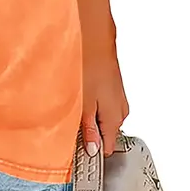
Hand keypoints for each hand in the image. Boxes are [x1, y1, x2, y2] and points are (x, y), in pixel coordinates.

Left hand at [81, 37, 128, 158]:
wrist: (95, 39)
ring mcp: (117, 98)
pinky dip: (91, 104)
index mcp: (115, 119)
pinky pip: (102, 104)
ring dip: (89, 116)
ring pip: (103, 118)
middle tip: (69, 126)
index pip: (108, 147)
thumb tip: (93, 149)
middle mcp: (120, 111)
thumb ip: (88, 129)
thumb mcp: (83, 104)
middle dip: (88, 132)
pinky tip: (79, 95)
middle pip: (105, 133)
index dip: (91, 151)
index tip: (76, 151)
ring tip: (72, 106)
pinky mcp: (112, 87)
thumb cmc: (89, 67)